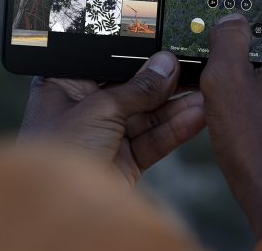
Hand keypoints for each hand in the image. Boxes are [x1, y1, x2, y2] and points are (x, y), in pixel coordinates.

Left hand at [19, 52, 204, 188]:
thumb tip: (165, 64)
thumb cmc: (57, 151)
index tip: (166, 49)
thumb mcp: (99, 108)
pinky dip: (174, 129)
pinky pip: (152, 140)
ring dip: (175, 106)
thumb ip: (137, 88)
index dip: (137, 57)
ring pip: (146, 116)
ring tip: (204, 93)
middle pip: (131, 90)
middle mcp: (85, 109)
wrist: (59, 212)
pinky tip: (196, 116)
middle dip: (163, 82)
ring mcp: (105, 136)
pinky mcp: (123, 161)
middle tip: (193, 69)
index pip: (107, 64)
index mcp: (65, 86)